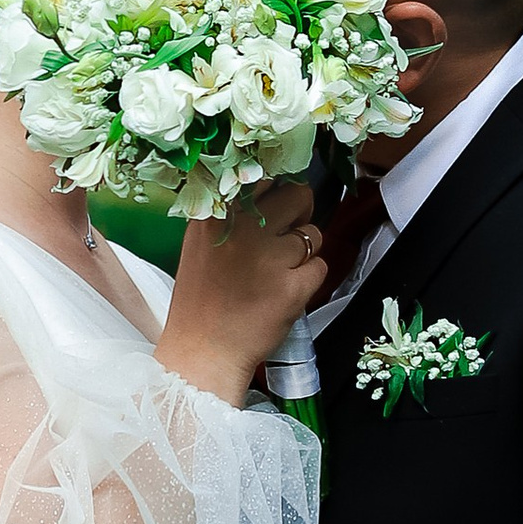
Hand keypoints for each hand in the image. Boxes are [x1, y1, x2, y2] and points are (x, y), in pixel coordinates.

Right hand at [155, 178, 324, 405]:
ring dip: (306, 249)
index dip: (277, 184)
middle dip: (301, 211)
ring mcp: (271, 258)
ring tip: (283, 268)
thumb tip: (267, 185)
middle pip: (299, 195)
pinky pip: (320, 267)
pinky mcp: (293, 288)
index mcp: (218, 213)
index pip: (263, 173)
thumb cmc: (202, 297)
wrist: (204, 350)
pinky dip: (309, 278)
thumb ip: (229, 210)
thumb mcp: (202, 241)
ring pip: (315, 234)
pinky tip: (288, 289)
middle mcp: (246, 228)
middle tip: (288, 231)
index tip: (276, 196)